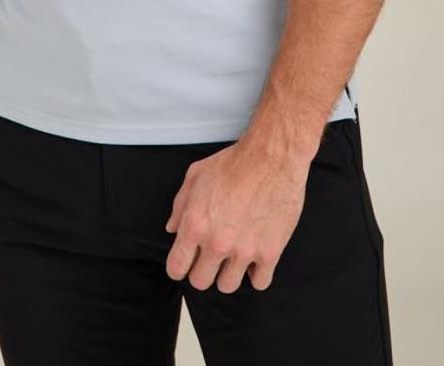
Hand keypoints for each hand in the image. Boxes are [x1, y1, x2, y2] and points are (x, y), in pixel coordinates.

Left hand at [164, 139, 308, 293]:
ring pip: (228, 286)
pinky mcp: (270, 252)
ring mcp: (244, 250)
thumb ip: (180, 205)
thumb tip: (172, 229)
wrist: (272, 157)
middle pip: (200, 281)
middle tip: (211, 258)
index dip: (179, 266)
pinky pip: (259, 283)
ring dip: (229, 273)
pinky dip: (257, 274)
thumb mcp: (196, 175)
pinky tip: (255, 258)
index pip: (176, 267)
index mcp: (195, 225)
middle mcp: (217, 243)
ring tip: (234, 257)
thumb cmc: (232, 162)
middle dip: (202, 271)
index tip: (186, 262)